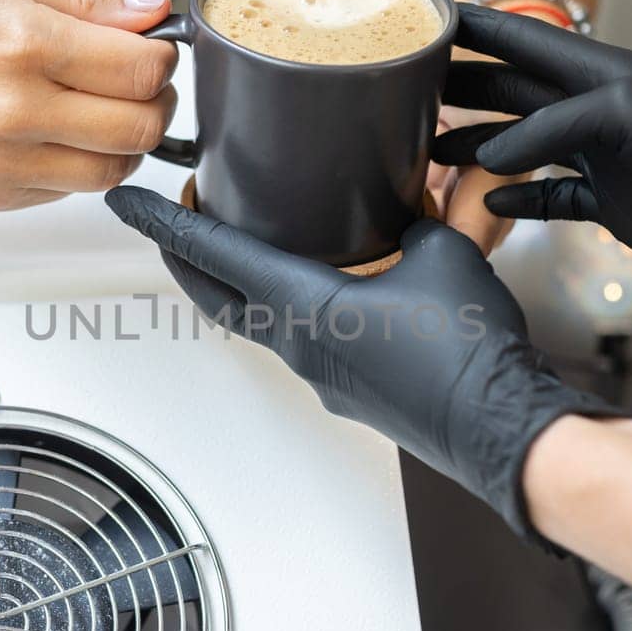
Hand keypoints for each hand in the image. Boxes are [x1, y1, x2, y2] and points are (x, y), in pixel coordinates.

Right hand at [0, 0, 177, 208]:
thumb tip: (152, 12)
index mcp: (22, 42)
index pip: (142, 69)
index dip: (163, 57)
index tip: (152, 47)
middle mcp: (14, 110)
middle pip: (139, 128)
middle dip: (157, 101)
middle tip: (142, 82)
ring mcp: (2, 163)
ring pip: (113, 170)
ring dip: (127, 141)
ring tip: (104, 108)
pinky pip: (70, 190)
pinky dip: (80, 162)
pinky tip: (56, 129)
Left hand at [106, 186, 618, 542]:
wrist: (504, 429)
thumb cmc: (469, 352)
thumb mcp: (442, 253)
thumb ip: (413, 219)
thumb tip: (408, 206)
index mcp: (304, 306)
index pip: (212, 256)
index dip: (164, 223)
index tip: (127, 201)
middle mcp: (299, 346)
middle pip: (216, 296)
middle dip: (186, 257)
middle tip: (174, 221)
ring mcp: (322, 375)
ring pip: (260, 320)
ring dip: (240, 284)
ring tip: (245, 243)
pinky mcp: (351, 391)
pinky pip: (305, 342)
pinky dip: (293, 308)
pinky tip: (325, 287)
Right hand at [434, 4, 631, 291]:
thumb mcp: (626, 117)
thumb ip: (552, 127)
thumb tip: (490, 161)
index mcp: (599, 74)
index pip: (523, 42)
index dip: (475, 27)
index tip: (426, 16)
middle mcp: (594, 112)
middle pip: (512, 93)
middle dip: (461, 89)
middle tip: (406, 92)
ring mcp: (602, 158)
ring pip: (523, 146)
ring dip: (477, 146)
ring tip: (429, 152)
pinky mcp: (612, 203)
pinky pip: (551, 197)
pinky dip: (517, 200)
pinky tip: (488, 202)